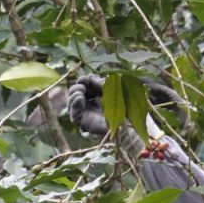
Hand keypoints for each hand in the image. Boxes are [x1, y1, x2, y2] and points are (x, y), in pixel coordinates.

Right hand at [69, 76, 187, 136]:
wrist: (131, 124)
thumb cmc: (126, 106)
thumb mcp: (114, 90)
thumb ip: (101, 82)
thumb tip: (89, 77)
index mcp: (99, 96)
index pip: (86, 86)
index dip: (84, 80)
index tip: (88, 78)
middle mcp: (92, 105)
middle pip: (76, 94)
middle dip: (78, 86)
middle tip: (83, 83)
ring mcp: (87, 115)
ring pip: (72, 103)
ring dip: (74, 93)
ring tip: (81, 90)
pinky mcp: (85, 125)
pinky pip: (74, 115)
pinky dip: (74, 105)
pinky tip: (80, 98)